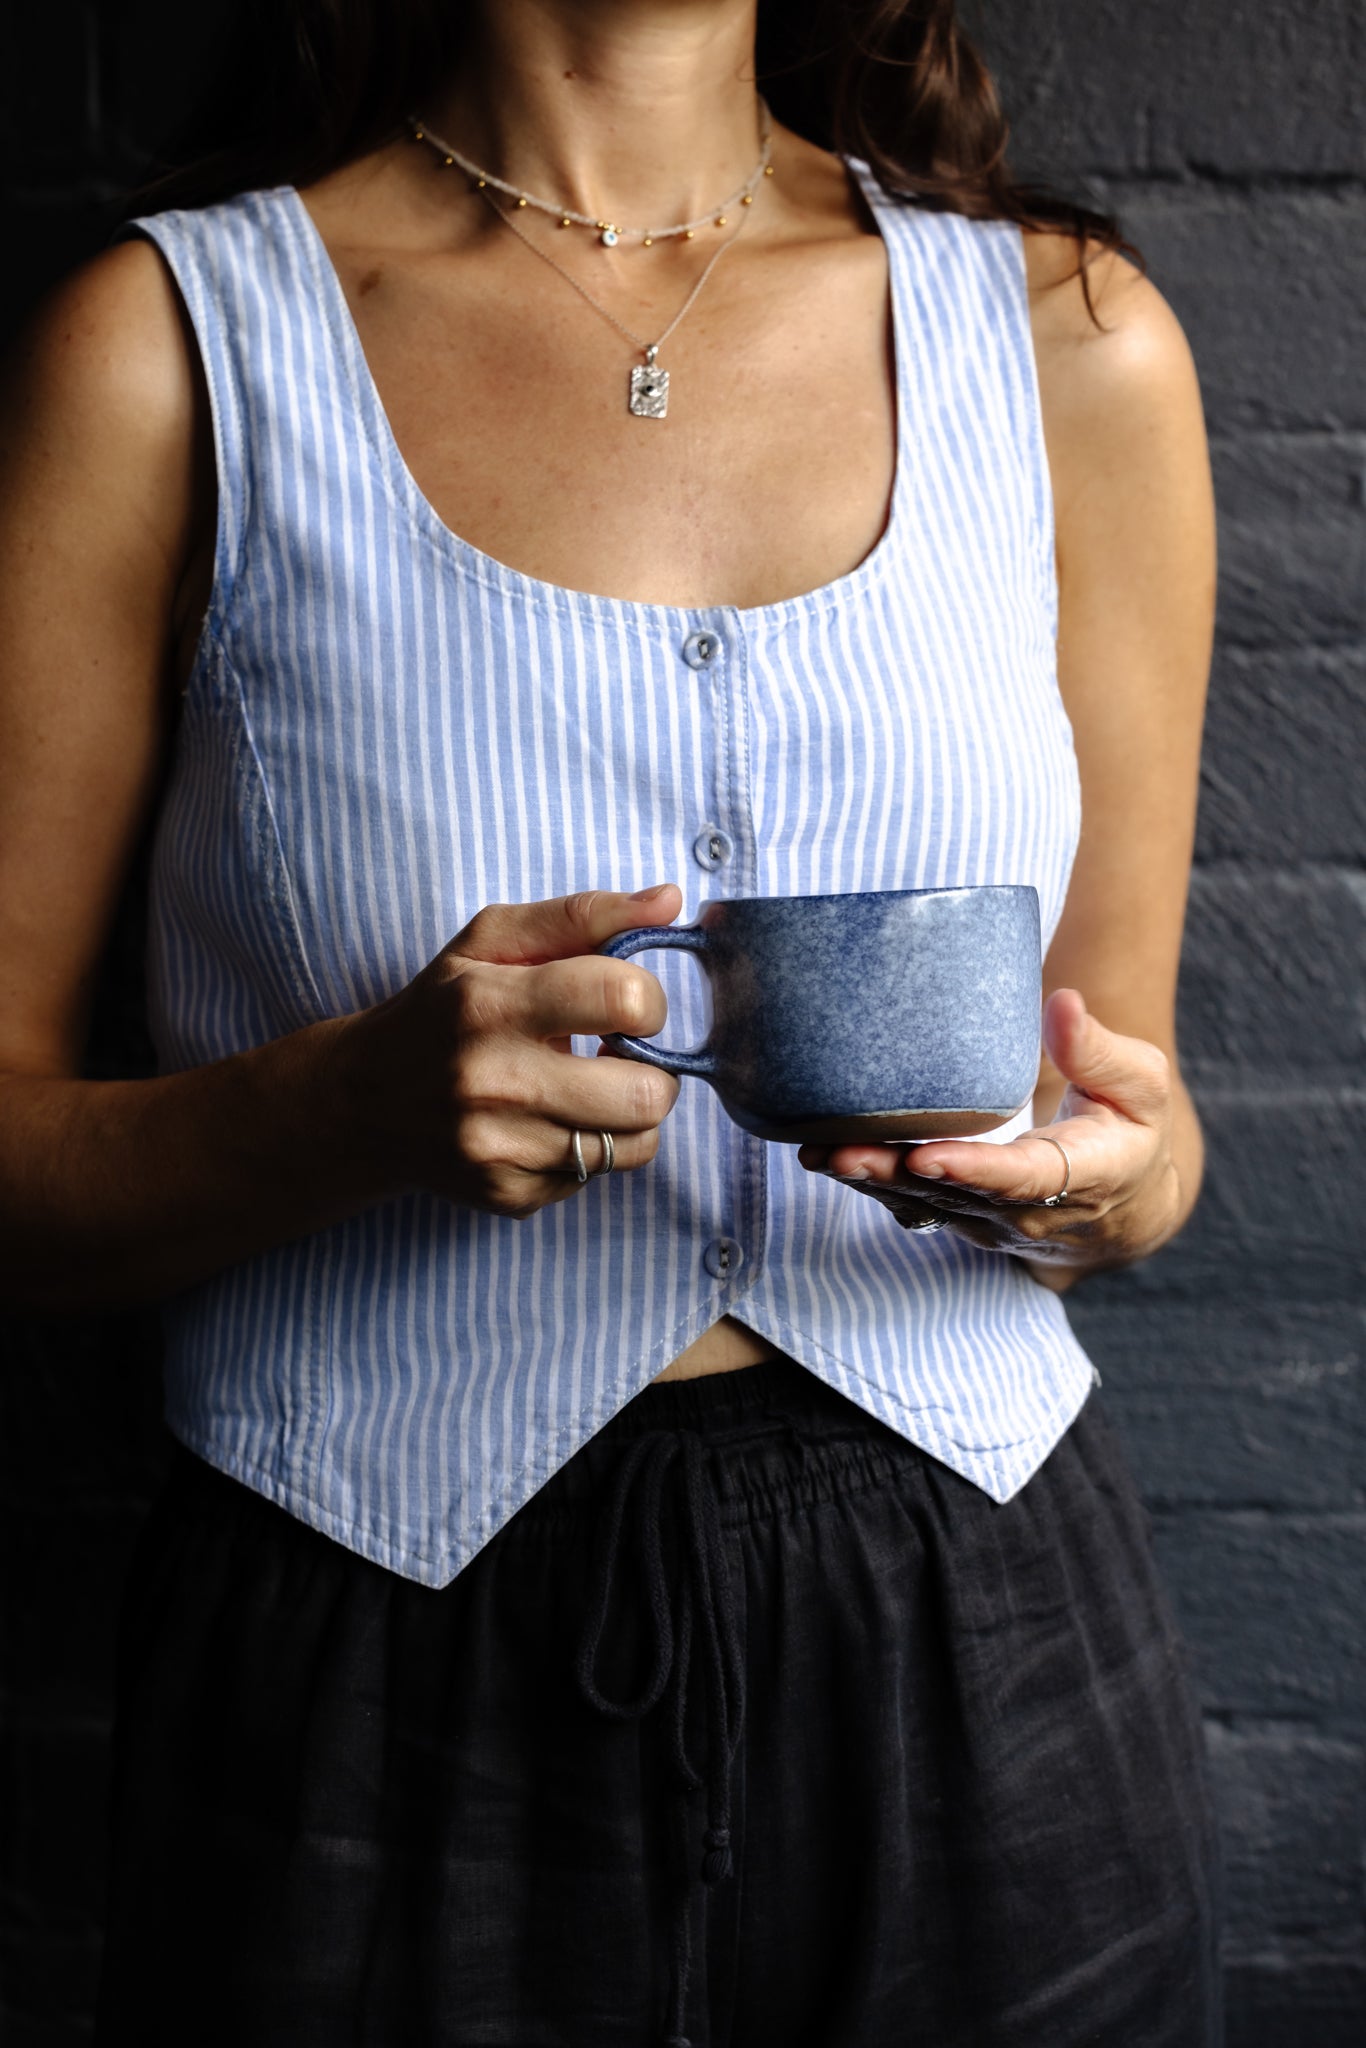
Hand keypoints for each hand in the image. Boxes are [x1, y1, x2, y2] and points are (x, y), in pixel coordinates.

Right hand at [329, 884, 683, 1217]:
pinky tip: (555, 1123)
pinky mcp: (507, 1195)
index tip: (629, 1005)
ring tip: (594, 1090)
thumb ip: (584, 916)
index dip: (650, 1001)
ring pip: (634, 1144)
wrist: (361, 1101)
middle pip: (646, 1093)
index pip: (625, 999)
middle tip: (622, 1056)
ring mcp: (498, 1147)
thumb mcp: (492, 941)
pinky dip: (593, 1148)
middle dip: (654, 1070)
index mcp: (490, 1002)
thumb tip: (670, 901)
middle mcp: (491, 1080)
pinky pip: (599, 1176)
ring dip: (631, 1114)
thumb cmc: (441, 1008)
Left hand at [797, 989, 1181, 1274]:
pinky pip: (908, 1204)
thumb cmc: (1130, 1130)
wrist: (1123, 1207)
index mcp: (1080, 1177)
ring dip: (868, 1182)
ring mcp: (986, 1222)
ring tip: (818, 1151)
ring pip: (920, 1206)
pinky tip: (823, 1154)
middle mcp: (1025, 1212)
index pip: (1022, 1179)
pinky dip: (866, 1183)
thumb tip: (1061, 1003)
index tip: (929, 1158)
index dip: (973, 1172)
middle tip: (841, 1152)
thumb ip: (1100, 1051)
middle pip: (951, 1198)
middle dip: (893, 1177)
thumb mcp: (1142, 1088)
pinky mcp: (957, 1218)